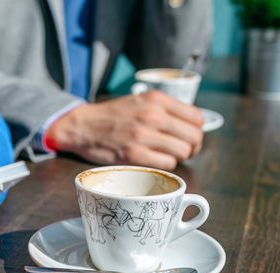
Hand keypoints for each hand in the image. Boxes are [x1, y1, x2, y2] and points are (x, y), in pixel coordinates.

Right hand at [45, 91, 204, 168]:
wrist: (82, 126)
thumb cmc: (113, 116)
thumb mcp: (140, 100)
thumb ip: (165, 109)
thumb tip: (191, 125)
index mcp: (157, 99)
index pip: (196, 117)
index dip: (197, 130)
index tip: (189, 137)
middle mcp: (153, 115)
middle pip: (193, 136)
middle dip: (192, 147)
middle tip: (182, 150)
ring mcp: (143, 135)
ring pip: (182, 151)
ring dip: (179, 157)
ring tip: (168, 156)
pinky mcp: (134, 154)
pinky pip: (167, 163)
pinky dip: (166, 165)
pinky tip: (156, 161)